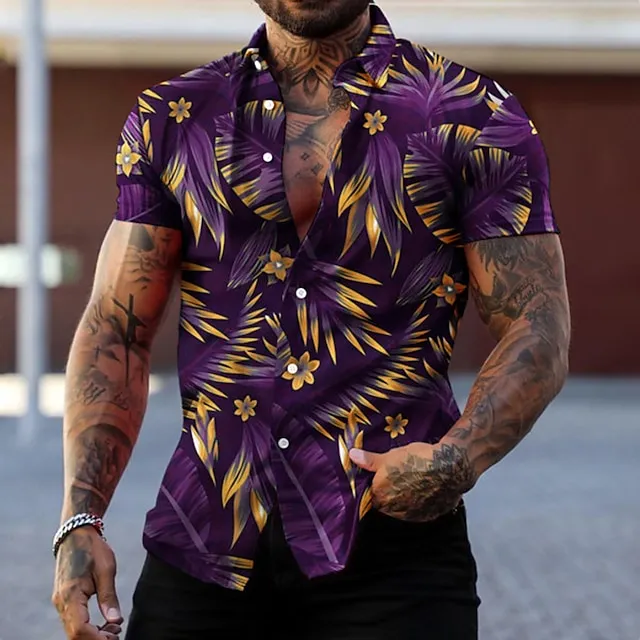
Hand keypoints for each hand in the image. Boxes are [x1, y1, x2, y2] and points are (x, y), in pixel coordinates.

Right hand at [52, 527, 123, 638]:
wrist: (76, 533)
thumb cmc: (93, 548)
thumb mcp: (106, 569)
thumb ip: (109, 597)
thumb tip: (116, 620)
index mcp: (70, 595)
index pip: (79, 630)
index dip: (97, 638)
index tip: (116, 635)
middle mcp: (61, 602)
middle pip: (74, 635)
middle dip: (96, 638)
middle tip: (118, 630)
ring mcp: (60, 602)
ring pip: (73, 631)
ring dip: (93, 634)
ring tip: (114, 625)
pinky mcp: (63, 600)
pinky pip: (73, 622)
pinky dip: (88, 627)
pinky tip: (104, 621)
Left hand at [349, 441, 475, 521]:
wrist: (449, 467)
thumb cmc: (417, 460)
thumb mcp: (390, 455)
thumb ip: (370, 460)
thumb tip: (352, 455)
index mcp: (380, 495)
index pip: (373, 495)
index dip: (379, 484)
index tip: (386, 476)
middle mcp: (394, 510)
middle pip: (387, 503)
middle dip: (392, 492)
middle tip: (402, 477)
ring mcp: (412, 515)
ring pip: (403, 508)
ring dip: (406, 499)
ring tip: (415, 482)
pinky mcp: (428, 517)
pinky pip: (420, 512)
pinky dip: (420, 503)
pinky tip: (426, 490)